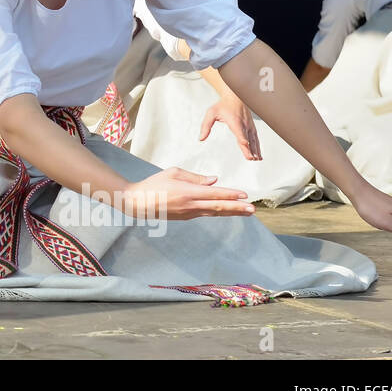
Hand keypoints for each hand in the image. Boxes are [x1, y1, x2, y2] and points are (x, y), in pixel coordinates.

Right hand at [118, 167, 255, 219]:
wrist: (139, 203)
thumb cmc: (154, 184)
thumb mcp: (173, 173)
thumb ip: (195, 177)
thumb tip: (214, 180)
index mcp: (188, 192)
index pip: (214, 193)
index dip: (231, 194)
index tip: (245, 195)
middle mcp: (191, 205)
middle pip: (219, 207)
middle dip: (238, 208)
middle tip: (253, 209)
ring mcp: (189, 213)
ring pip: (215, 212)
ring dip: (232, 212)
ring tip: (247, 212)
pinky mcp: (187, 217)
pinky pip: (207, 213)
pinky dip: (220, 212)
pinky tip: (228, 210)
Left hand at [199, 96, 260, 159]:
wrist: (234, 96)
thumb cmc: (222, 105)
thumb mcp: (211, 113)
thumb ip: (205, 126)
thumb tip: (201, 139)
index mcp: (234, 120)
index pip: (238, 131)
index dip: (242, 138)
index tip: (245, 144)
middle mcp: (244, 124)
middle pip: (247, 138)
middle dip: (249, 148)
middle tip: (251, 158)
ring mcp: (249, 125)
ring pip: (253, 139)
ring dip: (256, 150)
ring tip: (257, 159)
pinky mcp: (251, 127)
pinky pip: (255, 138)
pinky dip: (257, 146)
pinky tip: (258, 154)